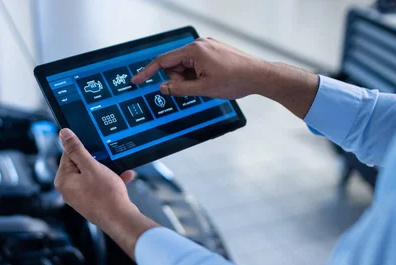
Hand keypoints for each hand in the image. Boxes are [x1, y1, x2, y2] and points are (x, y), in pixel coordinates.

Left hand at [54, 128, 136, 225]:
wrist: (121, 220)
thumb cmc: (105, 195)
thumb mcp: (91, 166)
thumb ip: (76, 149)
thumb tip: (63, 134)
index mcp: (63, 180)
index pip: (68, 154)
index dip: (83, 149)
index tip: (96, 148)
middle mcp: (68, 189)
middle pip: (80, 165)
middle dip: (97, 160)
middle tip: (108, 158)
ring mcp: (80, 197)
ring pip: (92, 175)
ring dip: (107, 169)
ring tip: (118, 168)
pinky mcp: (92, 202)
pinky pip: (99, 186)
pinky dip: (110, 180)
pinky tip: (124, 177)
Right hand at [132, 38, 269, 98]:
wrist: (259, 76)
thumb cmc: (236, 80)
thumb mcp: (203, 89)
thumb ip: (180, 89)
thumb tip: (163, 88)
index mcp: (194, 51)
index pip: (163, 61)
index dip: (147, 72)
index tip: (137, 80)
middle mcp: (199, 44)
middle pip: (175, 65)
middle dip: (179, 79)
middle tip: (194, 89)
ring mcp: (207, 47)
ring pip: (186, 66)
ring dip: (190, 78)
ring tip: (207, 84)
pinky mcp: (213, 51)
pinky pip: (196, 64)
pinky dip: (197, 74)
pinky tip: (210, 80)